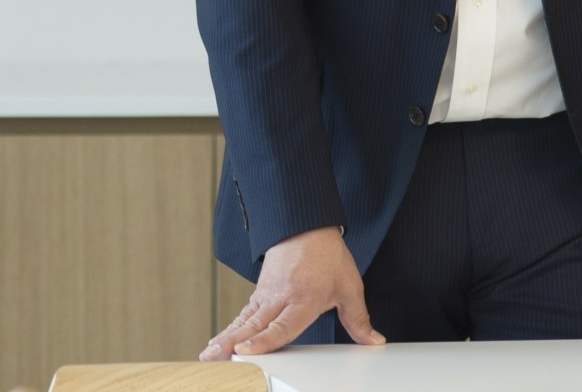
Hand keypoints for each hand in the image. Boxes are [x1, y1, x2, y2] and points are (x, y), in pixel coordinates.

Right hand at [199, 226, 384, 358]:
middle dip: (232, 343)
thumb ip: (358, 318)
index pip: (281, 325)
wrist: (307, 224)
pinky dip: (231, 326)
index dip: (263, 341)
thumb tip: (373, 340)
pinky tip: (220, 339)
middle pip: (254, 325)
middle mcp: (281, 297)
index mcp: (304, 298)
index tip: (244, 351)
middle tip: (213, 356)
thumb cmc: (327, 255)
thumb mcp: (349, 286)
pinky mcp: (260, 290)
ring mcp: (267, 293)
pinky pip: (244, 312)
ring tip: (209, 352)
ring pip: (244, 319)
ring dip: (225, 336)